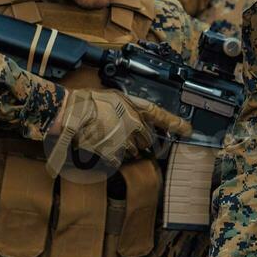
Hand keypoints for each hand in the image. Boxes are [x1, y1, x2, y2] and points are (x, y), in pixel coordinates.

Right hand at [44, 88, 191, 175]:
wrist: (69, 112)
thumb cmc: (86, 102)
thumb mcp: (111, 97)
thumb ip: (127, 108)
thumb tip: (135, 119)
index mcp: (132, 107)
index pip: (159, 115)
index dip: (175, 123)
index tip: (188, 130)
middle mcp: (132, 124)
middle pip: (145, 138)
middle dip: (139, 139)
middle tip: (122, 134)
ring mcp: (123, 140)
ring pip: (132, 150)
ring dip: (124, 148)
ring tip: (106, 137)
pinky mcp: (112, 152)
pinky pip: (118, 159)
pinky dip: (112, 156)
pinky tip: (101, 146)